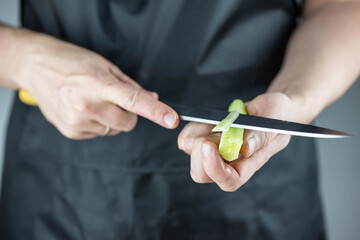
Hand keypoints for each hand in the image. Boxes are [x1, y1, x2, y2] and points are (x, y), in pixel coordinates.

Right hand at [11, 29, 177, 138]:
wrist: (36, 67)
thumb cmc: (72, 62)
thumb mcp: (105, 66)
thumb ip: (131, 86)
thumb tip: (152, 98)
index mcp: (99, 84)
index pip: (135, 101)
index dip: (156, 111)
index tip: (171, 119)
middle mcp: (88, 105)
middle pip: (128, 123)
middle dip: (129, 114)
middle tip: (115, 100)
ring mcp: (78, 121)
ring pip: (113, 130)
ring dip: (111, 118)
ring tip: (93, 101)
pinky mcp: (71, 132)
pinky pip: (98, 134)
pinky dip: (97, 123)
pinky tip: (83, 109)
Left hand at [178, 92, 300, 191]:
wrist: (271, 110)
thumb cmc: (278, 117)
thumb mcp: (275, 120)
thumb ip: (262, 134)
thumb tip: (246, 148)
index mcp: (249, 164)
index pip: (229, 180)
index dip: (215, 169)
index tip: (208, 147)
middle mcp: (229, 163)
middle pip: (202, 174)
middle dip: (200, 152)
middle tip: (216, 129)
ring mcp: (215, 152)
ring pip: (191, 154)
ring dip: (198, 134)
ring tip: (219, 120)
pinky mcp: (204, 140)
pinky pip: (186, 138)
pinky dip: (193, 127)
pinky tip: (209, 119)